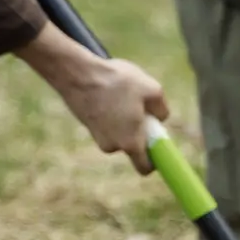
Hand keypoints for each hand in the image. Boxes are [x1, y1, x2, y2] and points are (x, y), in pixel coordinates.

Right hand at [14, 24, 170, 173]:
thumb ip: (162, 110)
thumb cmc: (117, 82)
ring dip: (126, 119)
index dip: (155, 160)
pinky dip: (112, 113)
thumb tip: (160, 118)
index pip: (145, 167)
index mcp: (130, 143)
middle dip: (141, 130)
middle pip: (133, 145)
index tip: (159, 144)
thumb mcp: (152, 89)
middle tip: (141, 107)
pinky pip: (108, 124)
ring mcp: (97, 137)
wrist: (76, 73)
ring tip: (123, 96)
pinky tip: (110, 94)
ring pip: (120, 132)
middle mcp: (112, 146)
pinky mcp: (87, 125)